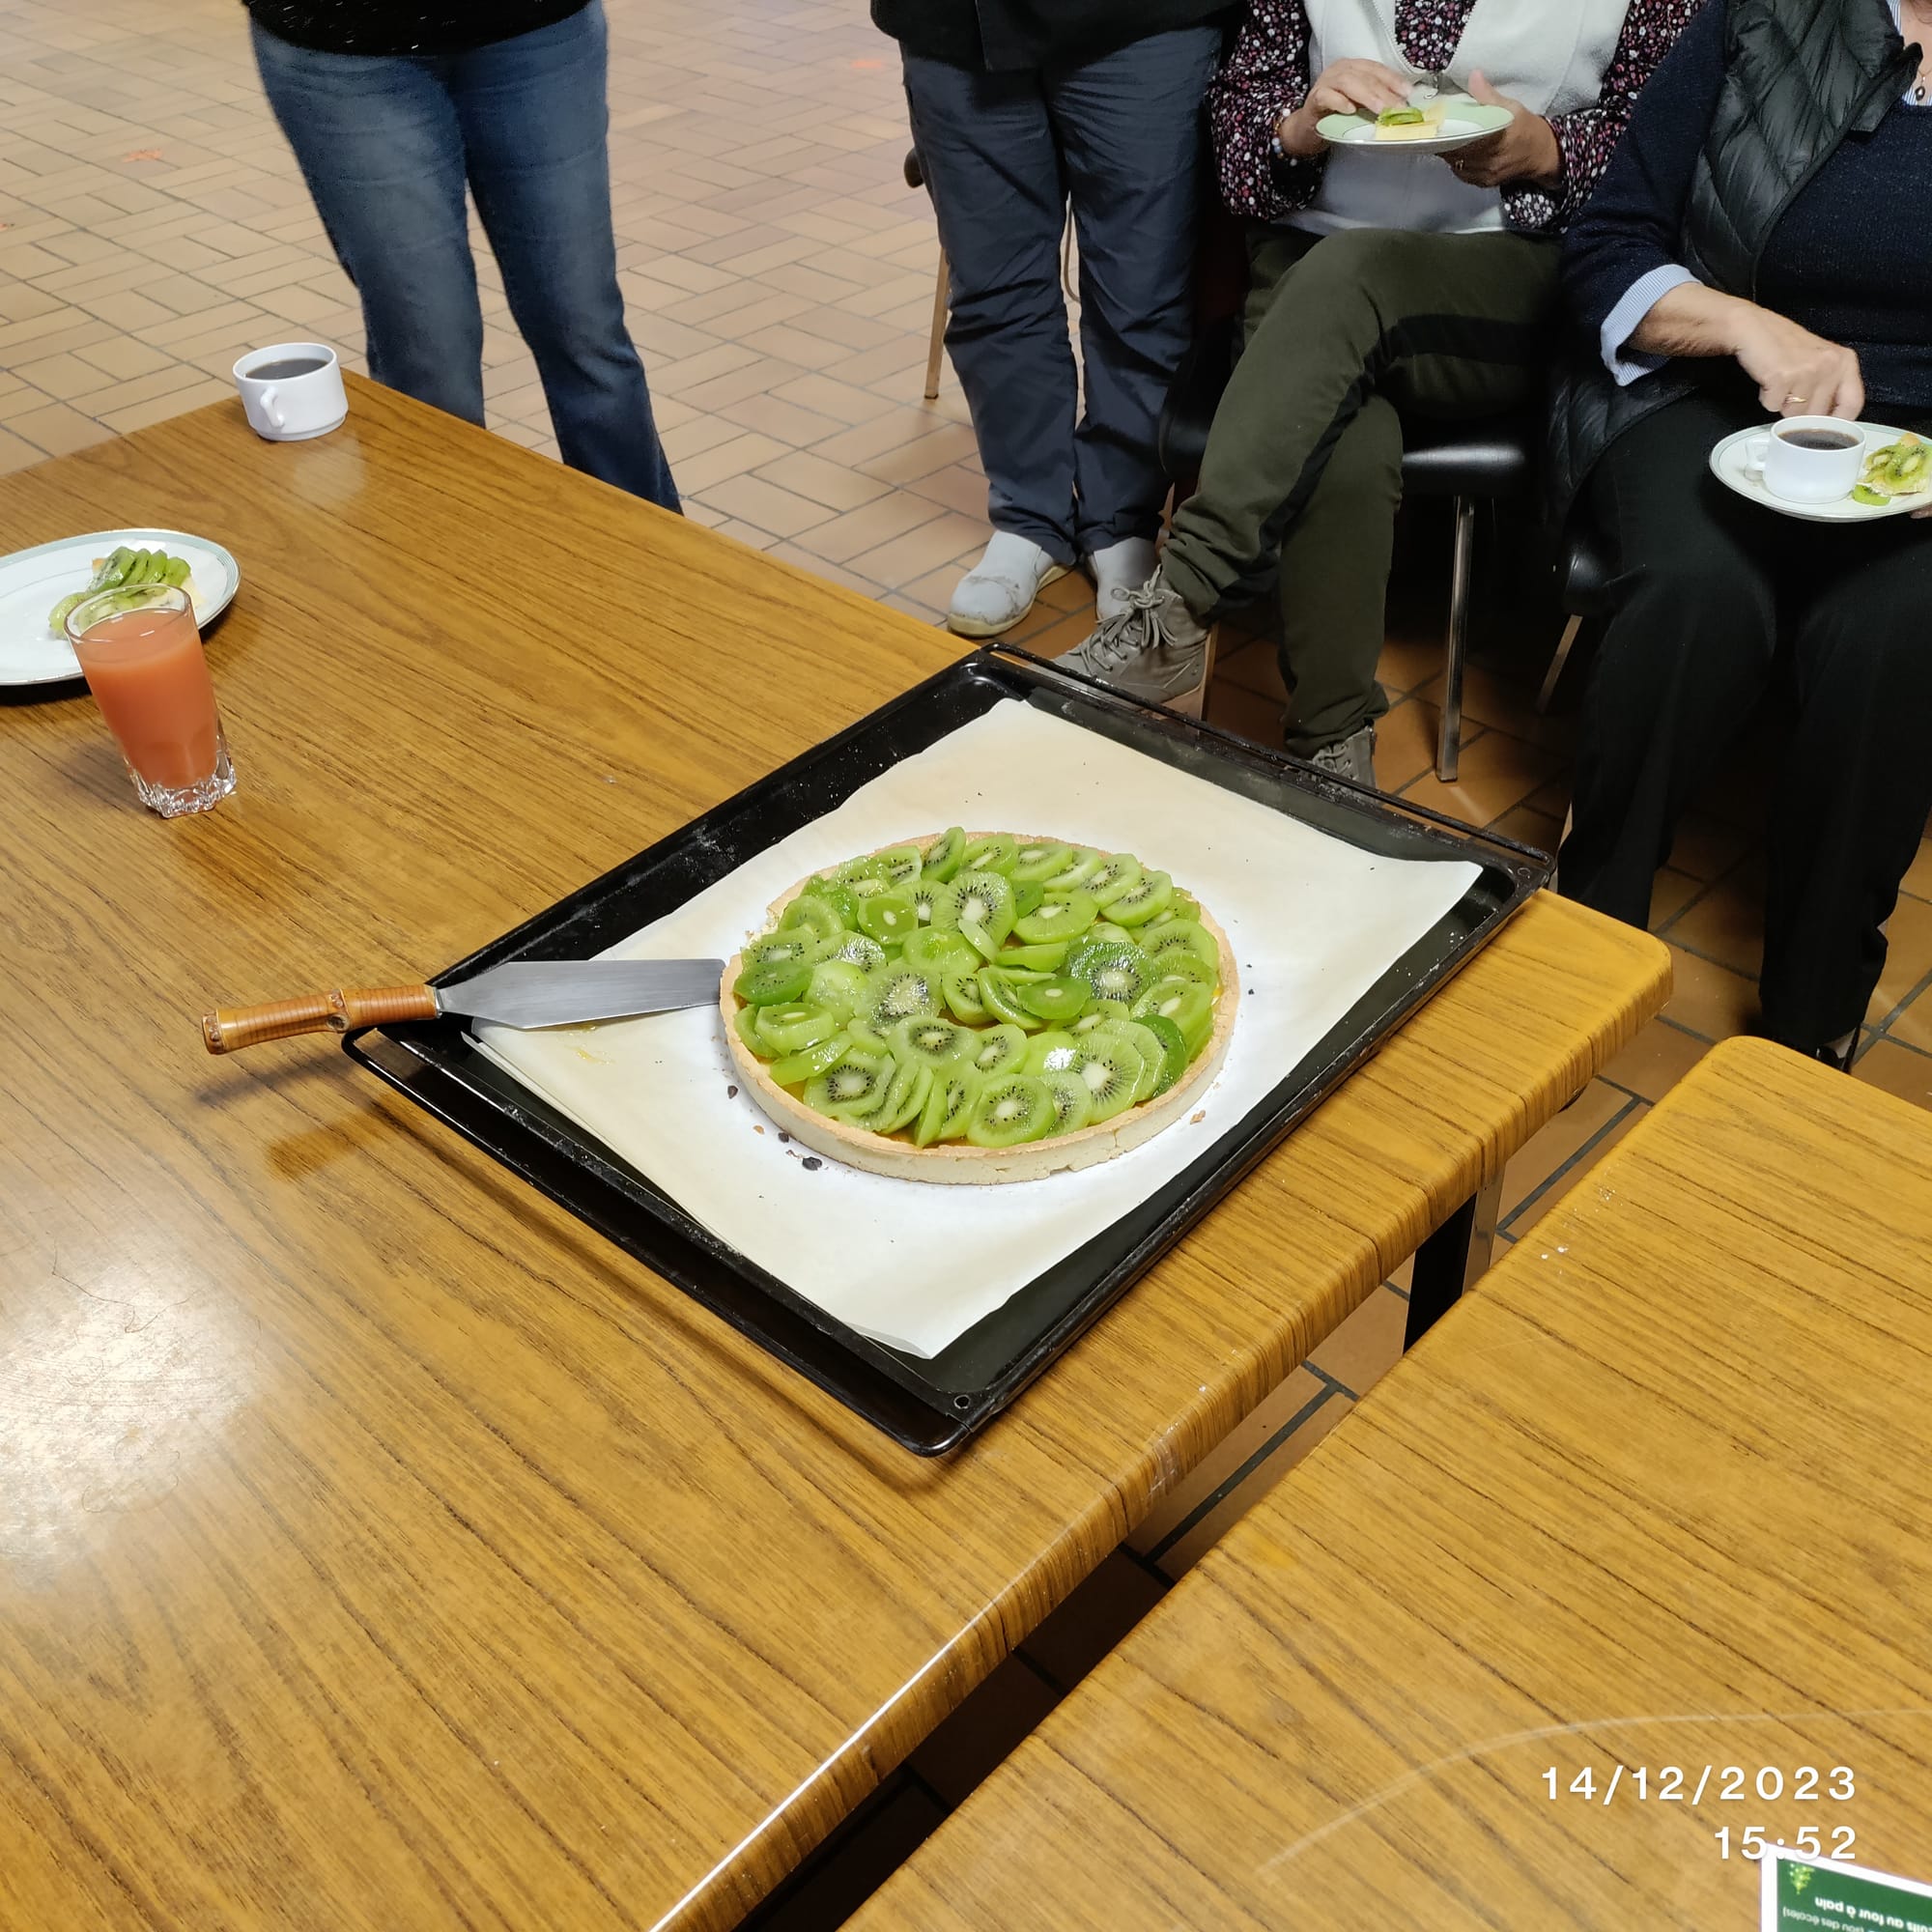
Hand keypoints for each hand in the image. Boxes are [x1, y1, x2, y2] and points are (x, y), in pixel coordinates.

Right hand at [1275, 59, 1411, 158]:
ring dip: (1366, 96)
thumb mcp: (1359, 105)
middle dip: (1384, 91)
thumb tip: (1400, 104)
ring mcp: (1325, 83)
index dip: (1392, 79)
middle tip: (1397, 107)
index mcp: (1352, 68)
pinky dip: (1339, 102)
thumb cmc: (1335, 117)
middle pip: (1364, 76)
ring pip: (1348, 83)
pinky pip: (1327, 97)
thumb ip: (1375, 100)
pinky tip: (1350, 110)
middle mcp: (1338, 70)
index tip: (1407, 93)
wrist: (1307, 131)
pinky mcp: (1314, 99)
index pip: (1375, 69)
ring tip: (1379, 109)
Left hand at [1443, 72, 1561, 187]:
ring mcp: (1483, 175)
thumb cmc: (1527, 128)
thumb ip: (1489, 95)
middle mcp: (1488, 162)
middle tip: (1435, 128)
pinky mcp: (1481, 183)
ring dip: (1448, 151)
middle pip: (1454, 153)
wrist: (1541, 154)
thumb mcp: (1511, 107)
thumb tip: (1474, 76)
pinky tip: (1455, 150)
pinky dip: (1456, 161)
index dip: (1446, 133)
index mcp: (1495, 141)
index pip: (1462, 139)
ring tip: (1442, 137)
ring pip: (1455, 164)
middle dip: (1443, 140)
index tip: (1436, 123)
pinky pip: (1461, 173)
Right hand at [1729, 307, 1864, 420]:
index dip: (1836, 423)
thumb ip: (1831, 385)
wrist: (1754, 329)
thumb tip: (1829, 421)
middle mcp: (1830, 366)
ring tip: (1780, 383)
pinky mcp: (1782, 378)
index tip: (1823, 429)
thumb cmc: (1785, 346)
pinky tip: (1769, 381)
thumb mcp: (1820, 360)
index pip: (1852, 405)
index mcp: (1845, 362)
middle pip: (1818, 415)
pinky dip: (1767, 399)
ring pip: (1795, 414)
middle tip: (1791, 393)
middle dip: (1802, 413)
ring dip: (1783, 405)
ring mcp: (1807, 372)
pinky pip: (1774, 407)